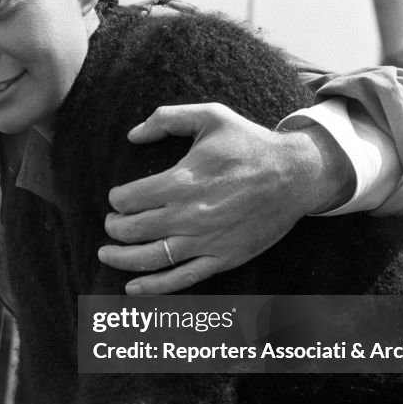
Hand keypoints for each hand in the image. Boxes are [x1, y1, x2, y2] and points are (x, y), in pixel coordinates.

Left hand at [99, 103, 352, 293]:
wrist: (296, 174)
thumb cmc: (250, 143)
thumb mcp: (210, 116)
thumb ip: (167, 118)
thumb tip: (133, 135)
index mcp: (182, 181)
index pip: (129, 199)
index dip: (116, 200)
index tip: (117, 198)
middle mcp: (190, 215)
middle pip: (133, 230)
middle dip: (113, 228)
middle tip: (111, 223)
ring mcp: (206, 240)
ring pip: (150, 258)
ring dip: (121, 258)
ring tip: (106, 253)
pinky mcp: (223, 258)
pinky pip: (182, 278)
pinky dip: (153, 286)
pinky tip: (132, 287)